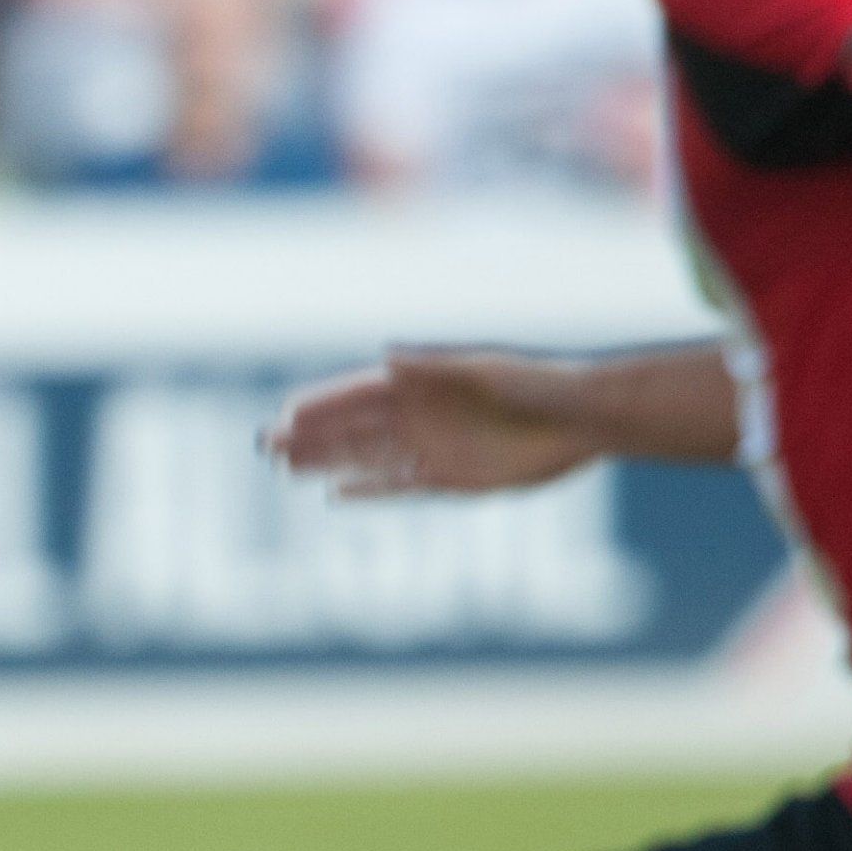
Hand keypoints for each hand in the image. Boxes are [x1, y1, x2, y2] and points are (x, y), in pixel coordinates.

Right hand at [265, 350, 601, 497]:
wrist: (583, 420)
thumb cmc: (538, 385)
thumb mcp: (486, 369)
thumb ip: (435, 366)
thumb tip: (387, 356)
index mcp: (424, 383)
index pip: (359, 394)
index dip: (322, 404)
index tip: (287, 413)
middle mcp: (421, 415)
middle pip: (354, 427)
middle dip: (311, 436)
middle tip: (268, 446)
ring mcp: (433, 447)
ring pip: (367, 457)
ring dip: (328, 462)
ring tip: (287, 469)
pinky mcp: (452, 479)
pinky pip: (399, 487)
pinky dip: (368, 490)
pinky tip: (336, 495)